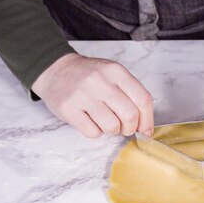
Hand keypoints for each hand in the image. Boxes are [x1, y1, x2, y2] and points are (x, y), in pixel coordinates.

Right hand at [32, 53, 153, 137]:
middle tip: (124, 127)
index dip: (148, 120)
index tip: (146, 130)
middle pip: (130, 115)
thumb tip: (146, 126)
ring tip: (105, 121)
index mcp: (115, 71)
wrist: (55, 70)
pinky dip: (95, 132)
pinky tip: (90, 121)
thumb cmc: (89, 77)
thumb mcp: (113, 75)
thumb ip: (131, 94)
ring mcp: (83, 95)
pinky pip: (93, 132)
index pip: (143, 100)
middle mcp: (100, 81)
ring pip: (112, 127)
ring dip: (112, 130)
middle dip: (130, 128)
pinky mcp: (68, 109)